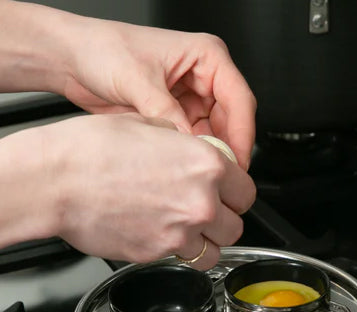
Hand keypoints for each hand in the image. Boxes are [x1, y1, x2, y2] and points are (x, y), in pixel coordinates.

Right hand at [11, 113, 255, 267]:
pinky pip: (186, 260)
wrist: (56, 181)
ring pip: (216, 250)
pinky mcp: (160, 253)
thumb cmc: (90, 150)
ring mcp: (182, 232)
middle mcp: (201, 201)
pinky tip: (166, 236)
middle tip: (207, 212)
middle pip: (236, 224)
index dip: (237, 193)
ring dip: (207, 241)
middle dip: (224, 219)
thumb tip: (192, 148)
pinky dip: (181, 253)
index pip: (247, 191)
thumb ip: (183, 143)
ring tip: (189, 229)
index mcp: (206, 165)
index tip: (229, 195)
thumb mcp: (148, 125)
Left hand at [60, 19, 256, 168]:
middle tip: (221, 175)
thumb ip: (167, 116)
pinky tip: (187, 167)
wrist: (72, 60)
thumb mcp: (138, 82)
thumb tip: (190, 147)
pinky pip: (198, 142)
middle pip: (233, 121)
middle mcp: (204, 77)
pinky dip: (194, 156)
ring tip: (200, 173)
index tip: (237, 161)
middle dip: (228, 149)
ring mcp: (193, 99)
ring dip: (211, 155)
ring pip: (218, 135)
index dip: (243, 134)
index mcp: (206, 56)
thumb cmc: (102, 50)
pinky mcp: (180, 117)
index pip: (240, 99)